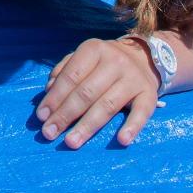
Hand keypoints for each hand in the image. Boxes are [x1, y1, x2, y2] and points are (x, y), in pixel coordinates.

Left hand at [36, 37, 160, 148]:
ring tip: (71, 142)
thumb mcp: (83, 59)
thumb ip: (64, 72)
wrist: (142, 57)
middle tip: (49, 133)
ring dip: (88, 126)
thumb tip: (48, 93)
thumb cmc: (103, 63)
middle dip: (65, 115)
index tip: (41, 117)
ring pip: (108, 105)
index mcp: (94, 49)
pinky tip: (121, 140)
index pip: (71, 76)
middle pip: (86, 92)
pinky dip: (132, 127)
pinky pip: (141, 112)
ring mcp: (133, 78)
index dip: (55, 97)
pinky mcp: (150, 94)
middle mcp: (115, 61)